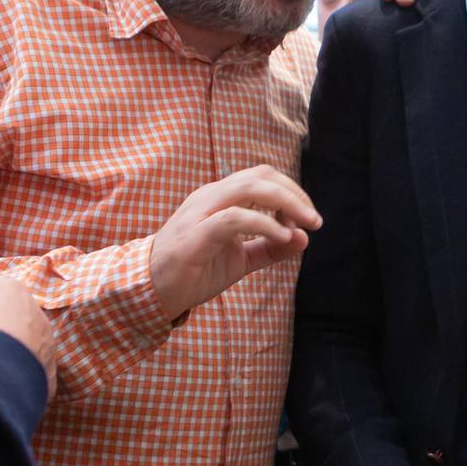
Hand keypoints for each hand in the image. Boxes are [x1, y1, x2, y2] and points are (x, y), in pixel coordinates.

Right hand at [148, 165, 320, 319]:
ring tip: (304, 227)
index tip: (309, 220)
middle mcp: (211, 197)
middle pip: (261, 175)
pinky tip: (282, 239)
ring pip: (249, 188)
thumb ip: (271, 248)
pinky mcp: (196, 235)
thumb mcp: (241, 259)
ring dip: (285, 204)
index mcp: (221, 197)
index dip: (293, 192)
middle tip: (314, 221)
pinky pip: (234, 218)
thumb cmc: (195, 270)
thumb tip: (305, 239)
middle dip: (295, 194)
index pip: (263, 176)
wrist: (152, 290)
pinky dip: (264, 225)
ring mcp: (201, 212)